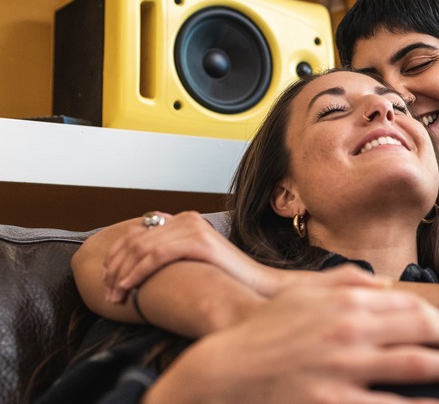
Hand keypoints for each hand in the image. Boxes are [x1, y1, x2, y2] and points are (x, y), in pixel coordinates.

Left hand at [103, 211, 258, 301]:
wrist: (255, 285)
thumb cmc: (224, 279)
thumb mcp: (191, 262)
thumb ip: (169, 255)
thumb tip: (135, 266)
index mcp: (183, 220)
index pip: (136, 233)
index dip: (116, 257)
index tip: (108, 280)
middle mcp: (186, 218)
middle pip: (134, 240)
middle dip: (115, 268)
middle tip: (108, 293)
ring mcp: (193, 227)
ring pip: (141, 248)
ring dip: (122, 274)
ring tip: (116, 295)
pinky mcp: (198, 241)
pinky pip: (156, 255)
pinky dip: (137, 272)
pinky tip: (129, 287)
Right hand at [145, 285, 438, 403]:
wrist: (223, 372)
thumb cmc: (264, 331)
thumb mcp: (302, 294)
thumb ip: (346, 282)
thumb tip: (384, 284)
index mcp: (345, 303)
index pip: (409, 308)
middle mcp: (350, 332)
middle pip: (421, 334)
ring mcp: (343, 369)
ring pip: (415, 367)